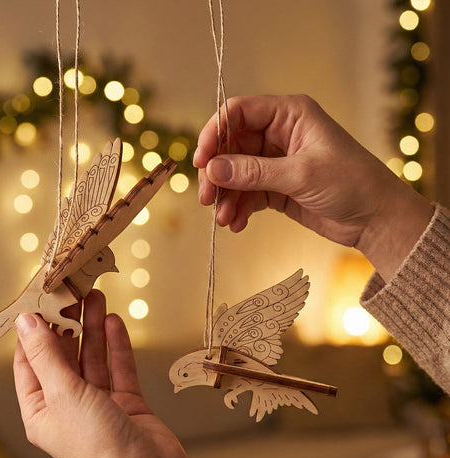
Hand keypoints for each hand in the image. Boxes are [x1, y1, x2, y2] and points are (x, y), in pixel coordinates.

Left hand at [13, 290, 220, 457]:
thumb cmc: (96, 443)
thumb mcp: (62, 392)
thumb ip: (46, 354)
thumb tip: (25, 321)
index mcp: (41, 411)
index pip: (30, 362)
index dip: (33, 331)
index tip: (39, 300)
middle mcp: (67, 406)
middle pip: (64, 356)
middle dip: (68, 323)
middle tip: (73, 291)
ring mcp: (99, 404)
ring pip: (93, 358)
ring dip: (93, 328)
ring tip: (95, 296)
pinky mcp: (126, 402)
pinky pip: (118, 368)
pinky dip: (116, 345)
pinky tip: (114, 321)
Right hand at [194, 94, 432, 280]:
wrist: (375, 219)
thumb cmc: (351, 183)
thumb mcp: (300, 174)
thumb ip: (254, 172)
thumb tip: (213, 169)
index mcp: (289, 115)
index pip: (238, 113)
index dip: (214, 133)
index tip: (201, 161)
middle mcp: (279, 134)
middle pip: (230, 146)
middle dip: (217, 174)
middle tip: (207, 199)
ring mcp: (276, 162)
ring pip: (235, 174)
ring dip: (226, 196)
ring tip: (224, 219)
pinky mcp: (276, 188)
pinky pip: (246, 194)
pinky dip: (238, 209)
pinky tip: (236, 224)